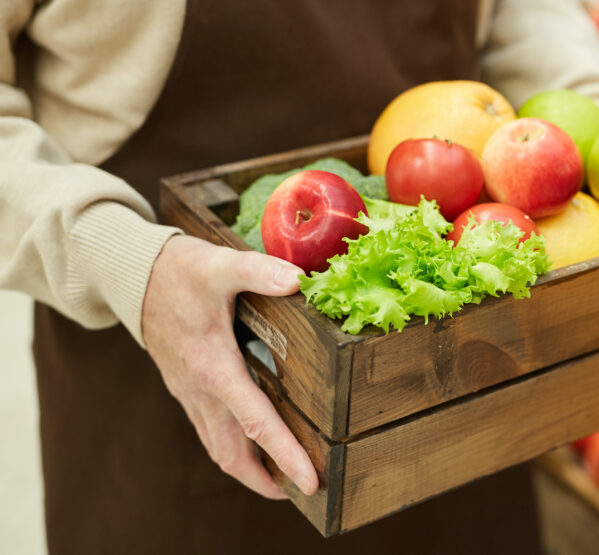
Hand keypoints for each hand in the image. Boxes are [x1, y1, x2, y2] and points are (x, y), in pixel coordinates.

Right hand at [141, 235, 317, 498]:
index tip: (310, 480)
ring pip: (219, 447)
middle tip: (304, 490)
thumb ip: (259, 272)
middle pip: (234, 453)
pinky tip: (252, 444)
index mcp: (214, 367)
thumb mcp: (220, 265)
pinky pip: (210, 431)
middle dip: (268, 479)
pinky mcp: (186, 388)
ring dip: (249, 469)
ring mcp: (190, 392)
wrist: (132, 277)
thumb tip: (297, 281)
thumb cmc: (178, 272)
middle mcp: (200, 389)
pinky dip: (233, 447)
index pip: (255, 422)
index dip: (286, 454)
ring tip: (283, 478)